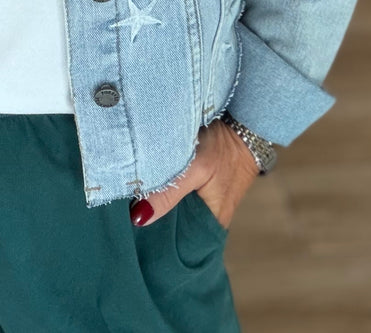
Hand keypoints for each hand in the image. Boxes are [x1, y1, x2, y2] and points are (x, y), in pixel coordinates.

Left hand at [130, 118, 259, 228]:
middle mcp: (209, 219)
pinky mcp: (202, 189)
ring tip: (132, 203)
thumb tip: (140, 218)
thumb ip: (170, 193)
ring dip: (159, 207)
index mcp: (211, 223)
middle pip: (175, 229)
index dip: (154, 239)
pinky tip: (150, 189)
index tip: (131, 234)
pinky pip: (180, 198)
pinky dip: (167, 195)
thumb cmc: (224, 149)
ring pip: (176, 212)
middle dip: (153, 223)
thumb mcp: (196, 169)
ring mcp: (206, 203)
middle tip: (126, 216)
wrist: (244, 127)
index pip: (178, 244)